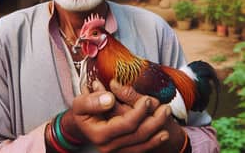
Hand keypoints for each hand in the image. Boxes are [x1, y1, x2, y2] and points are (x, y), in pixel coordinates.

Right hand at [61, 79, 180, 152]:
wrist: (81, 125)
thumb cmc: (82, 111)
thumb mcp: (80, 102)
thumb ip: (93, 100)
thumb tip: (110, 99)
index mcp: (99, 134)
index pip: (126, 124)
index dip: (139, 112)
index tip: (148, 100)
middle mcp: (109, 146)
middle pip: (138, 135)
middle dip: (154, 120)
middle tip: (165, 107)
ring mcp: (117, 151)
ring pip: (142, 143)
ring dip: (157, 130)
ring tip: (166, 115)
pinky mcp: (122, 151)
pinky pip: (141, 149)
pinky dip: (153, 141)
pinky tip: (162, 133)